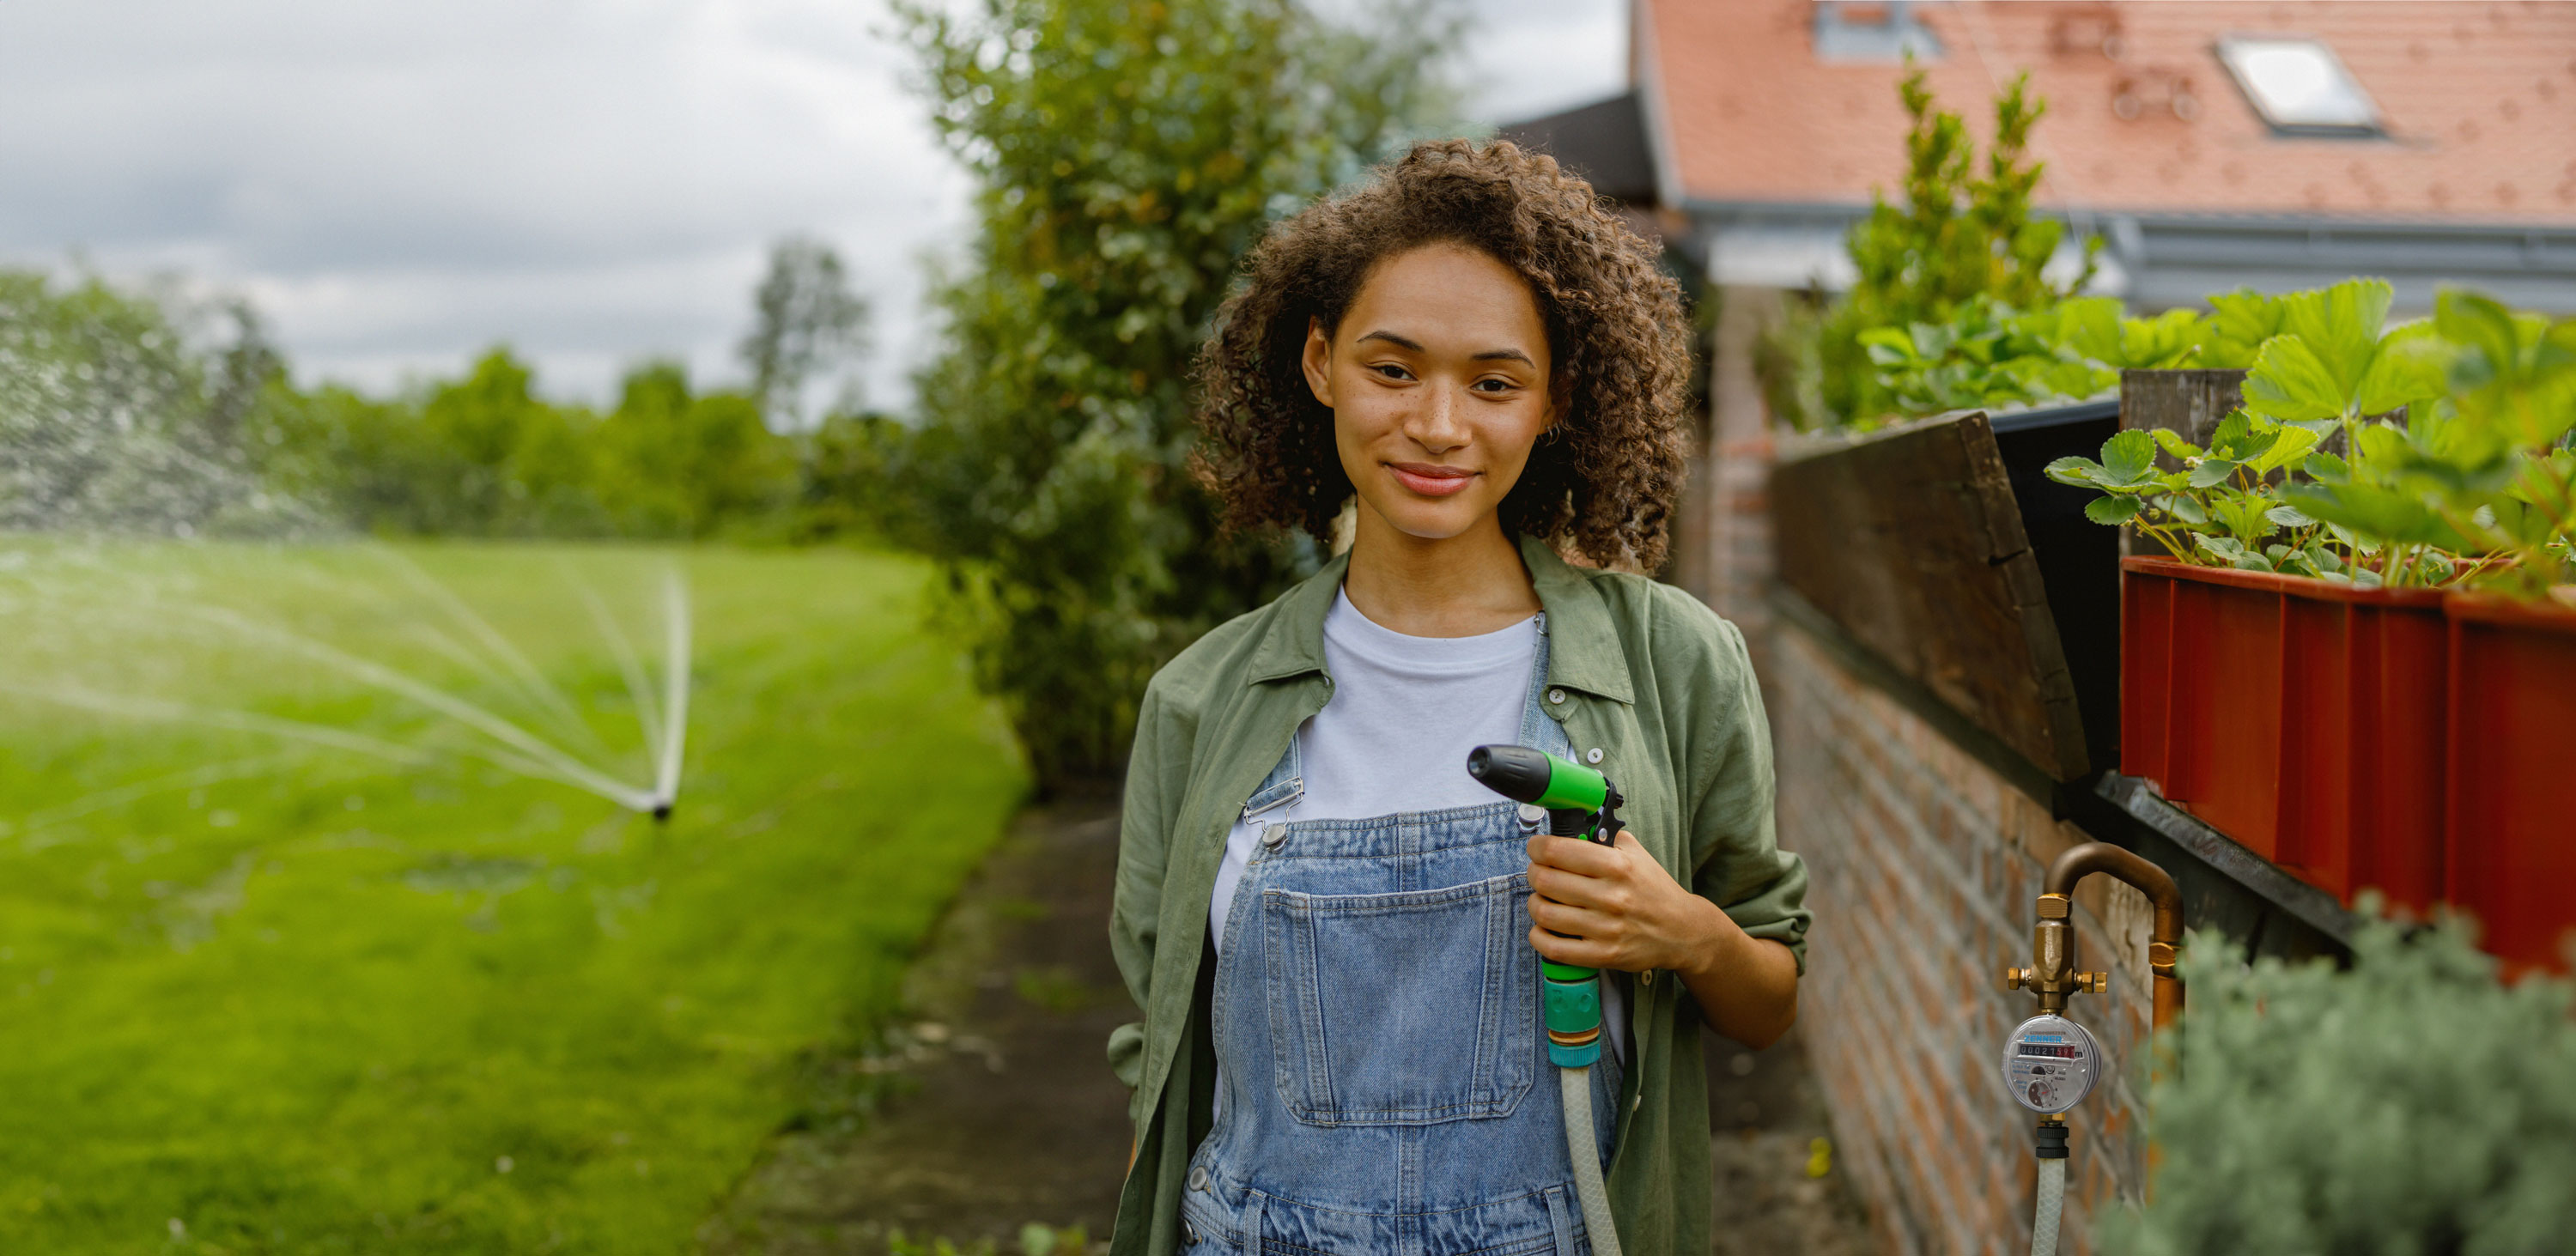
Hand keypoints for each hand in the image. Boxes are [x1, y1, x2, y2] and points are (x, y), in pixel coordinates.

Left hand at [1523, 830, 1729, 976]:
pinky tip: (1542, 928)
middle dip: (1533, 873)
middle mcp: (1611, 897)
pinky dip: (1539, 937)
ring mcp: (1606, 929)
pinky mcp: (1603, 955)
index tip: (1535, 849)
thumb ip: (1604, 838)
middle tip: (1537, 872)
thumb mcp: (1636, 854)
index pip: (1558, 851)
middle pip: (1546, 881)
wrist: (1682, 931)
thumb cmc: (1653, 890)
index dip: (1537, 848)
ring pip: (1545, 914)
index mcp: (1617, 866)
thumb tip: (1571, 826)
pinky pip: (1555, 949)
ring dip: (1534, 904)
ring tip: (1541, 899)